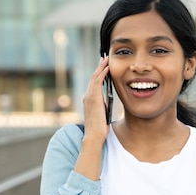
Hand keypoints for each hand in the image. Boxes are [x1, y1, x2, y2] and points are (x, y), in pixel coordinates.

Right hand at [73, 57, 110, 180]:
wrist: (94, 135)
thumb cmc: (99, 128)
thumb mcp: (103, 114)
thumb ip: (104, 107)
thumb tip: (108, 103)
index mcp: (90, 100)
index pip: (94, 83)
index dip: (99, 74)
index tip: (104, 67)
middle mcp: (87, 96)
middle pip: (93, 78)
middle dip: (99, 67)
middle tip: (104, 58)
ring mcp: (89, 97)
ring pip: (95, 77)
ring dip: (101, 67)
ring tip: (106, 59)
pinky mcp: (93, 98)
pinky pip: (97, 82)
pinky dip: (102, 74)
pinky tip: (107, 68)